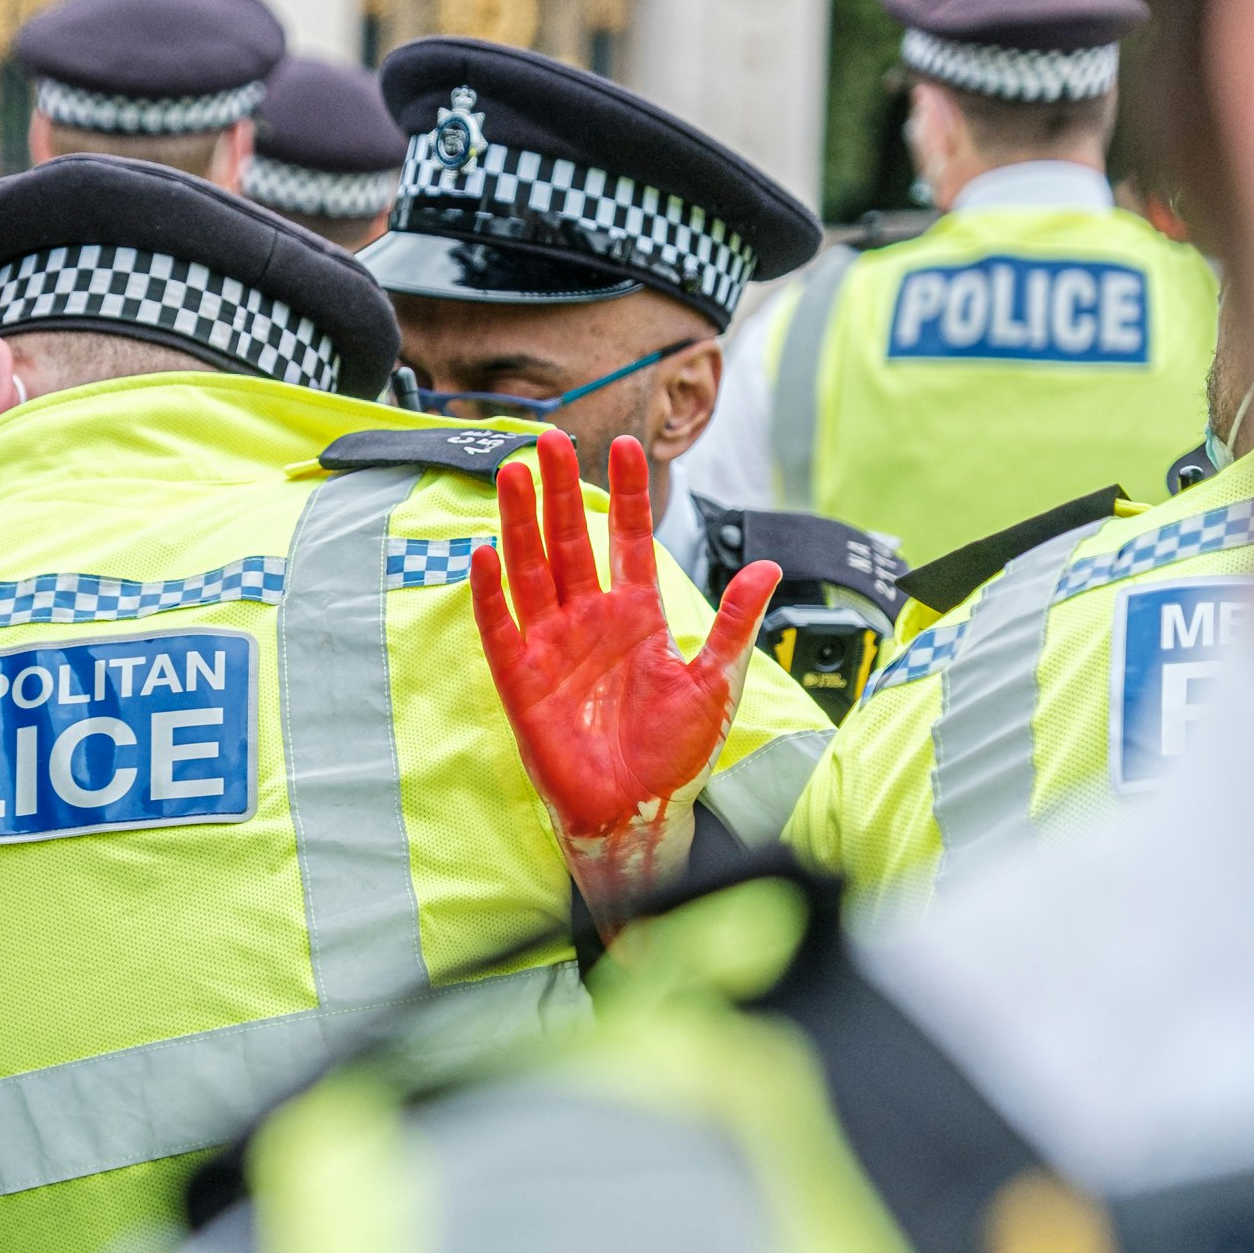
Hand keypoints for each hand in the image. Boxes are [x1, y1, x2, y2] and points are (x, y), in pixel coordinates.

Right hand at [470, 431, 779, 929]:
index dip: (628, 494)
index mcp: (637, 615)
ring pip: (531, 570)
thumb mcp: (717, 683)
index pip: (630, 539)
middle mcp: (591, 621)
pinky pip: (501, 627)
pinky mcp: (521, 680)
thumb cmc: (675, 756)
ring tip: (514, 473)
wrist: (637, 814)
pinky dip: (491, 592)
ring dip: (521, 522)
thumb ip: (735, 623)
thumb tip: (767, 569)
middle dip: (562, 490)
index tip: (625, 446)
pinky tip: (485, 553)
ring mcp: (552, 646)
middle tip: (551, 438)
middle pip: (570, 541)